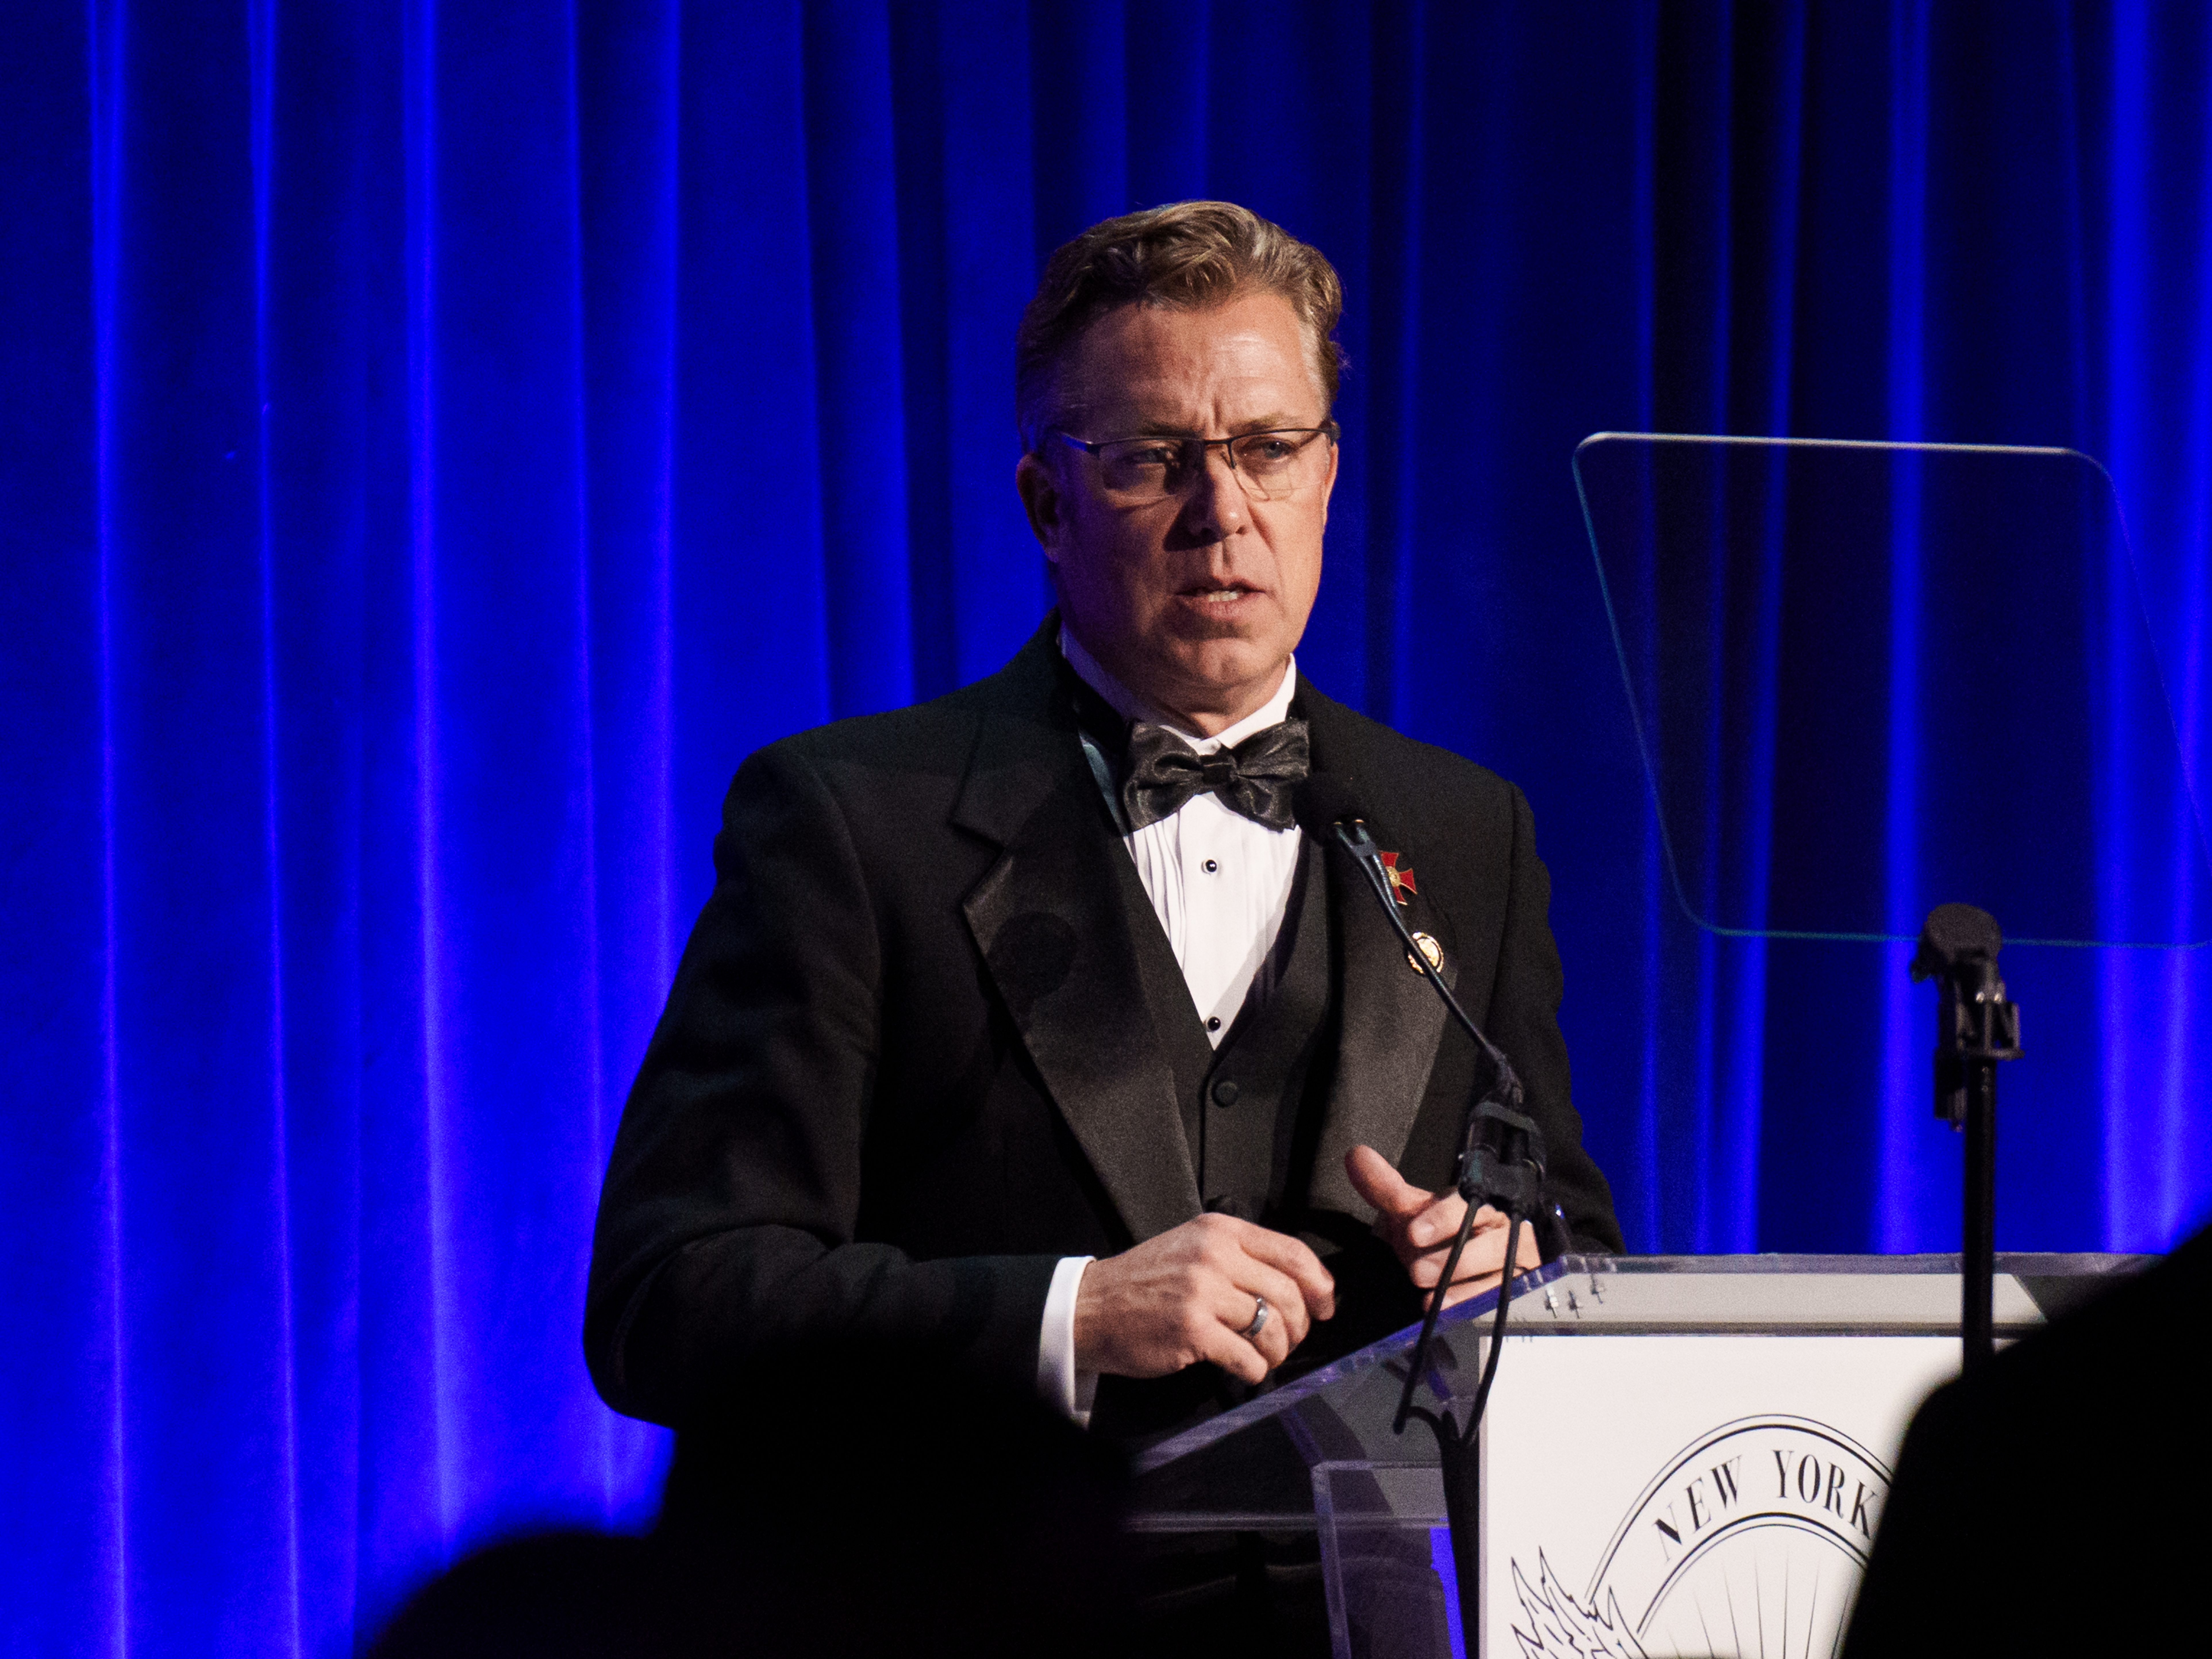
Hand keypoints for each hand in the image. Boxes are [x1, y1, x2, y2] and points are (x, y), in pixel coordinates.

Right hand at [1073, 1213, 1335, 1384]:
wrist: (1090, 1307)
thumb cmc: (1145, 1281)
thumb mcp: (1193, 1248)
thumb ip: (1240, 1256)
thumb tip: (1299, 1285)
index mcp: (1219, 1231)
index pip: (1292, 1252)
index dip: (1319, 1283)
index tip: (1325, 1306)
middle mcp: (1214, 1255)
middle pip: (1288, 1293)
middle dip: (1301, 1325)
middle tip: (1293, 1340)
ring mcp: (1202, 1293)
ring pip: (1272, 1326)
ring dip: (1279, 1351)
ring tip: (1268, 1357)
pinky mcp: (1192, 1331)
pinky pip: (1247, 1357)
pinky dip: (1256, 1370)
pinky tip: (1246, 1371)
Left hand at [1345, 1144, 1539, 1310]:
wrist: (1453, 1259)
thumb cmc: (1435, 1231)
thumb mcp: (1410, 1209)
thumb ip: (1386, 1187)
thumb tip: (1357, 1156)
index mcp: (1477, 1202)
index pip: (1468, 1205)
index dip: (1442, 1218)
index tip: (1414, 1233)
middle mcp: (1501, 1229)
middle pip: (1490, 1243)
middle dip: (1453, 1259)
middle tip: (1417, 1271)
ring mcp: (1513, 1260)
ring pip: (1500, 1272)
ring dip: (1462, 1285)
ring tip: (1428, 1294)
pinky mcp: (1516, 1288)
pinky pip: (1501, 1298)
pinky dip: (1473, 1303)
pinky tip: (1448, 1309)